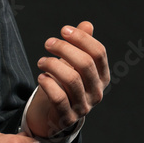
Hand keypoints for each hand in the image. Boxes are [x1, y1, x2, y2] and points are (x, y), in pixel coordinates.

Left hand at [26, 20, 109, 137]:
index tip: (63, 30)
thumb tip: (87, 24)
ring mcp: (84, 106)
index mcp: (102, 76)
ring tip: (41, 61)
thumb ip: (81, 46)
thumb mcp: (73, 64)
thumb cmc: (64, 84)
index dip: (81, 38)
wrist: (53, 114)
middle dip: (64, 49)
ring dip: (52, 65)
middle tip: (48, 43)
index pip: (98, 53)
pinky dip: (48, 84)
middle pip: (85, 64)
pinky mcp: (67, 117)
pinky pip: (59, 98)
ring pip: (71, 79)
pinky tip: (41, 77)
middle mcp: (97, 91)